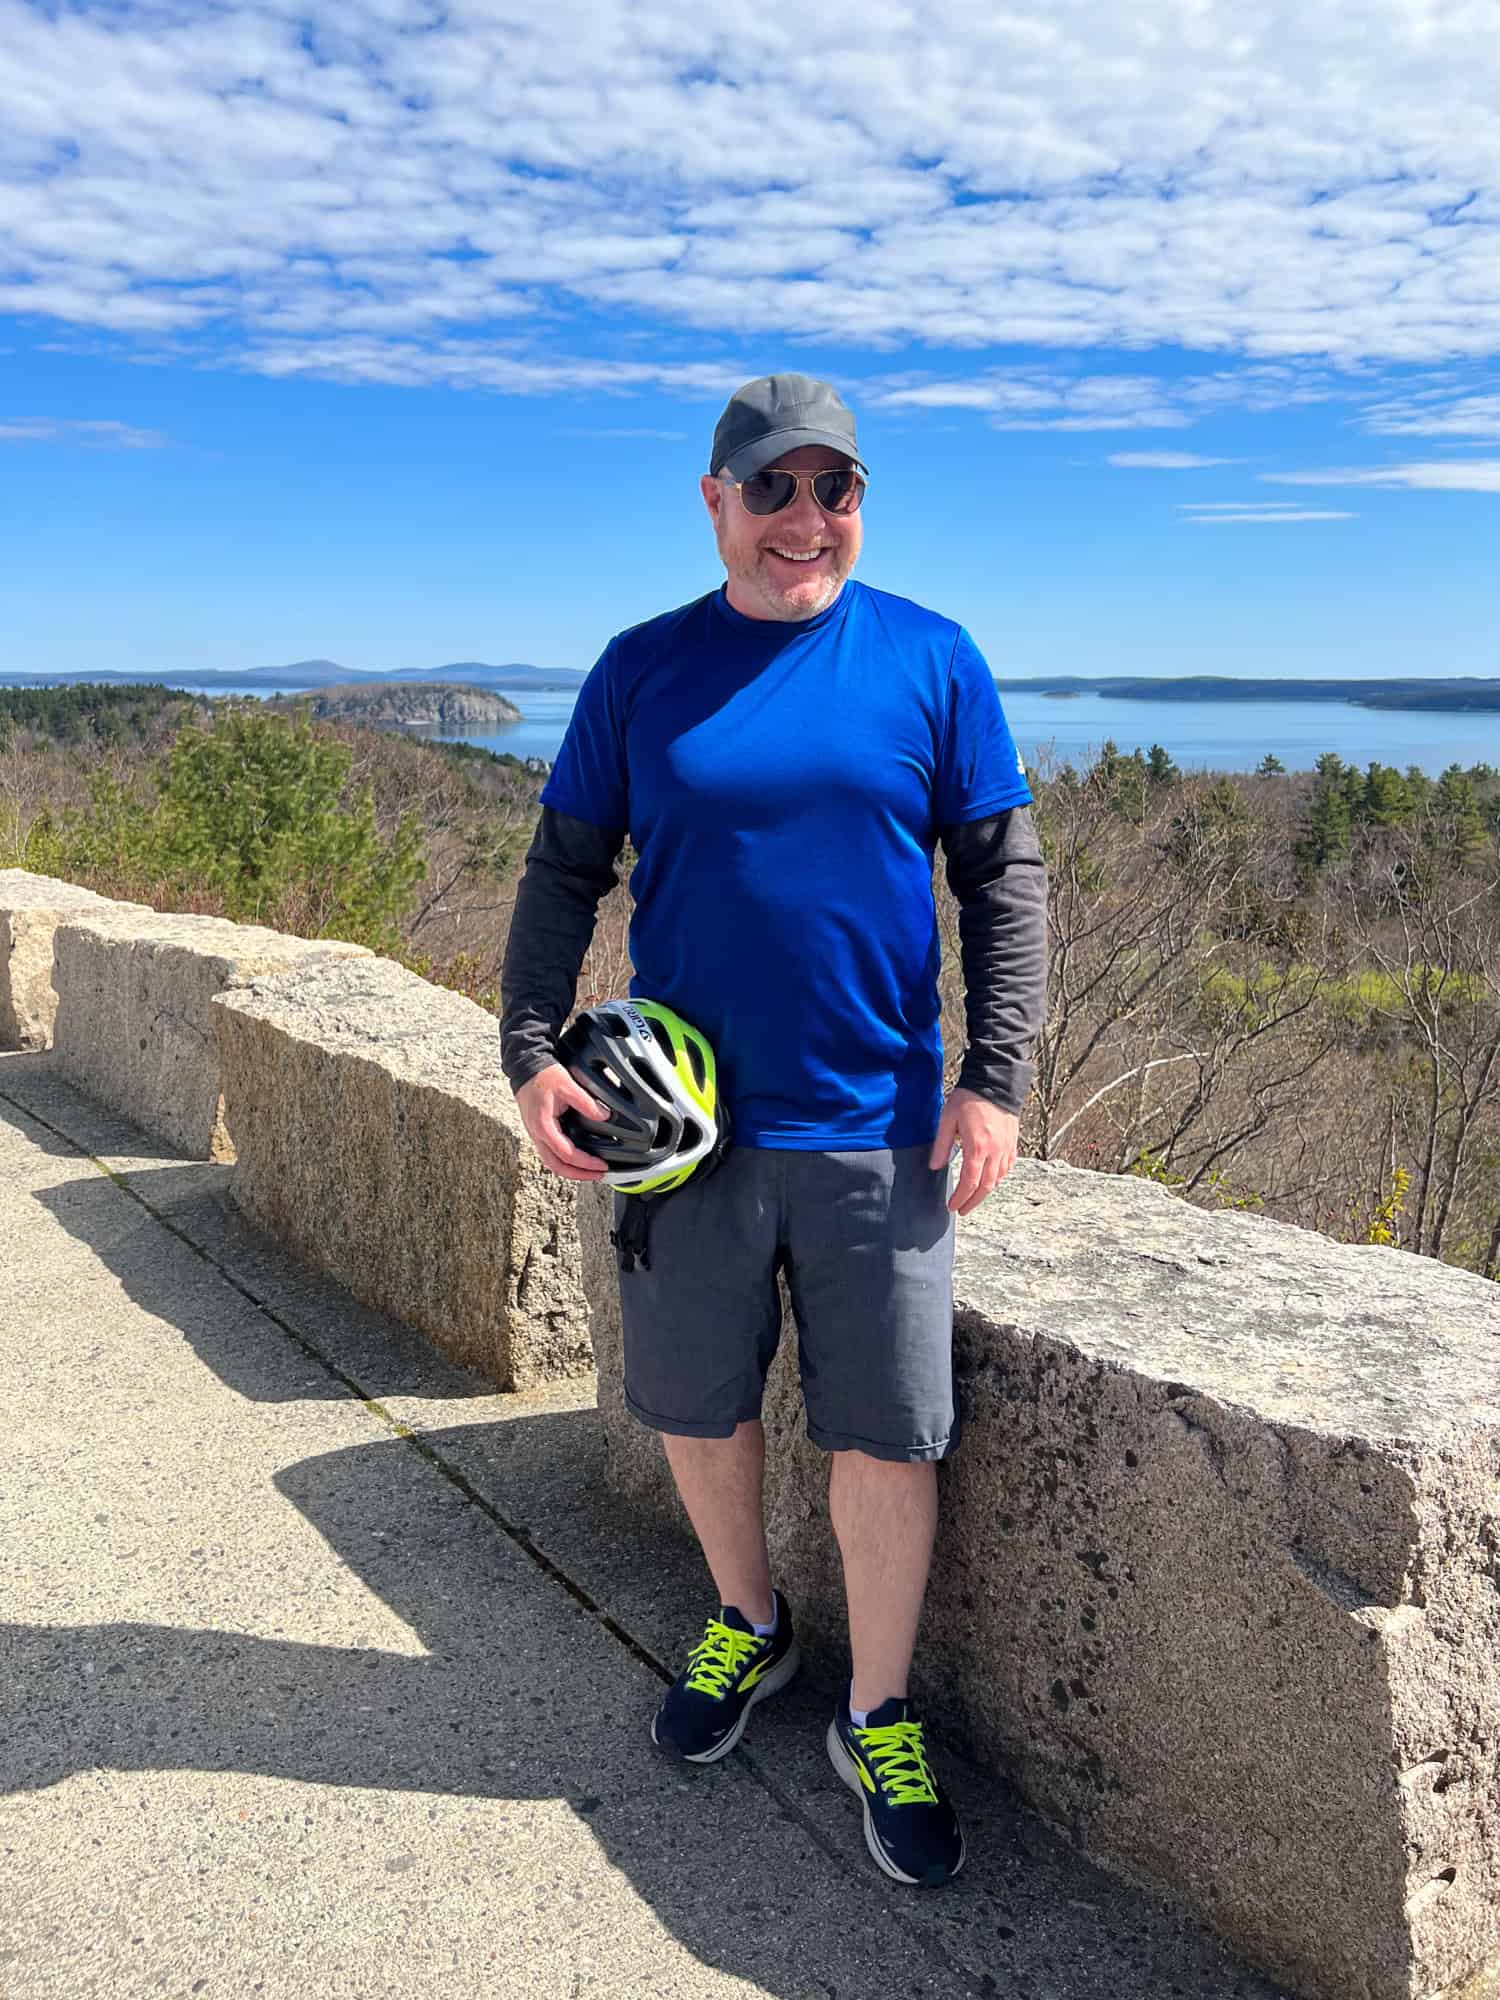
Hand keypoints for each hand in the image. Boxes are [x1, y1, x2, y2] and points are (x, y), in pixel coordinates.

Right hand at [516, 1063, 609, 1181]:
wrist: (525, 1067)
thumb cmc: (543, 1076)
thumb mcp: (567, 1085)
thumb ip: (586, 1102)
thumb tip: (604, 1115)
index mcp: (543, 1127)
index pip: (567, 1154)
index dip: (586, 1163)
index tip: (602, 1165)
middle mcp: (537, 1134)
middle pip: (556, 1166)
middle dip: (578, 1174)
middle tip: (598, 1175)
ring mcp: (536, 1134)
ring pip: (551, 1162)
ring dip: (570, 1170)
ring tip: (589, 1172)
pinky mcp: (538, 1131)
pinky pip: (550, 1153)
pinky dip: (563, 1161)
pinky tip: (576, 1159)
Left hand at [928, 1089, 1018, 1215]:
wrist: (995, 1082)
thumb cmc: (969, 1098)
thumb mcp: (947, 1119)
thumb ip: (942, 1145)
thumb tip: (934, 1166)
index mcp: (977, 1147)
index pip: (969, 1182)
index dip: (960, 1198)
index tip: (952, 1207)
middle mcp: (995, 1151)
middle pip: (986, 1186)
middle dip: (972, 1202)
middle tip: (961, 1210)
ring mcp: (1006, 1147)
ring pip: (998, 1179)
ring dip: (985, 1192)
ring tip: (973, 1198)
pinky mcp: (1013, 1142)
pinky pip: (1008, 1167)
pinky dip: (999, 1177)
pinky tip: (991, 1179)